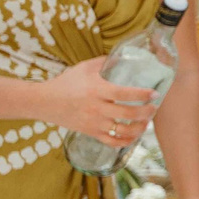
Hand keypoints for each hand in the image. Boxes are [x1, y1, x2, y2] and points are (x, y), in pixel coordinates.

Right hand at [40, 57, 157, 145]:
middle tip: (154, 107)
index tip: (155, 93)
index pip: (124, 94)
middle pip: (127, 114)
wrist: (43, 102)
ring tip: (147, 121)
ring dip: (140, 128)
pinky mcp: (90, 133)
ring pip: (123, 131)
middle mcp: (96, 108)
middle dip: (146, 112)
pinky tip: (134, 135)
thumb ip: (105, 62)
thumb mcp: (85, 68)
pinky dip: (126, 141)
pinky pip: (112, 142)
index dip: (142, 94)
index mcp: (96, 90)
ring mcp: (93, 123)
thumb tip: (125, 56)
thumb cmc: (66, 82)